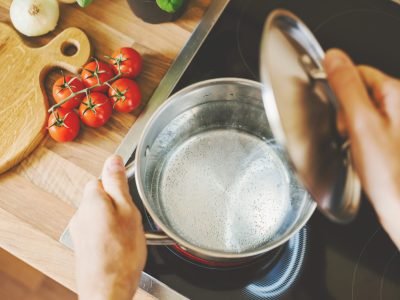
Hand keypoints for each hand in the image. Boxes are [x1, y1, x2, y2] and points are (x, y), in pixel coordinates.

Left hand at [70, 155, 146, 299]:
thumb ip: (118, 183)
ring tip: (128, 234)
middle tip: (133, 217)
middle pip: (101, 195)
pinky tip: (121, 245)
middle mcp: (80, 213)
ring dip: (114, 218)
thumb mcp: (127, 211)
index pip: (102, 177)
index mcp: (91, 200)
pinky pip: (98, 229)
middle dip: (117, 202)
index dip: (119, 184)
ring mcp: (80, 230)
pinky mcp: (83, 245)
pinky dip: (109, 232)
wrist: (107, 290)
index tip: (131, 194)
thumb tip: (113, 159)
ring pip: (100, 213)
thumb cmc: (121, 255)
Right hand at [324, 49, 399, 247]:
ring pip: (362, 113)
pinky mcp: (394, 140)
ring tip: (359, 149)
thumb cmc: (391, 174)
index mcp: (395, 94)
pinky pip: (369, 130)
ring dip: (353, 128)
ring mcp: (397, 124)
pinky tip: (366, 155)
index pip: (358, 72)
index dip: (340, 91)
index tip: (340, 113)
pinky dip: (361, 139)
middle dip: (347, 113)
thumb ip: (346, 87)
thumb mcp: (361, 125)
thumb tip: (334, 57)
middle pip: (360, 92)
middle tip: (350, 135)